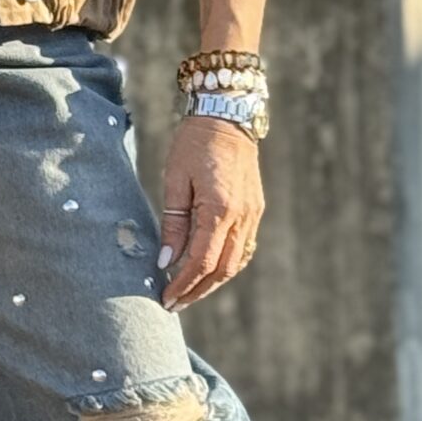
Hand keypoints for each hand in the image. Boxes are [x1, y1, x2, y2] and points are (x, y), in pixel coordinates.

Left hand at [157, 112, 263, 307]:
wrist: (226, 116)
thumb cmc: (194, 144)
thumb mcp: (175, 181)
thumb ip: (173, 224)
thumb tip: (165, 261)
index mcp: (219, 209)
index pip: (200, 261)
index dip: (182, 285)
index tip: (166, 298)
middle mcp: (241, 216)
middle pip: (221, 270)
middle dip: (196, 291)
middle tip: (173, 304)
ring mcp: (253, 215)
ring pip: (235, 263)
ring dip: (212, 282)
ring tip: (188, 292)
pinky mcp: (255, 210)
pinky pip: (244, 248)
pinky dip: (226, 265)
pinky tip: (209, 270)